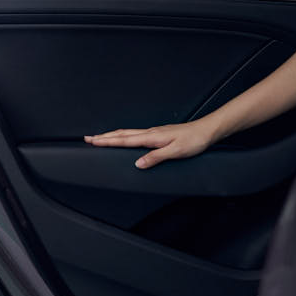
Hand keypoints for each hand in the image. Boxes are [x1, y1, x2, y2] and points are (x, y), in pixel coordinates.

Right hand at [84, 119, 218, 168]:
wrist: (206, 130)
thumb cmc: (194, 141)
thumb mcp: (175, 152)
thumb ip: (156, 157)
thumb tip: (137, 164)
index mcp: (151, 137)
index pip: (124, 140)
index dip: (107, 141)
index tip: (92, 141)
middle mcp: (150, 132)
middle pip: (121, 134)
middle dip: (104, 137)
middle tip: (88, 138)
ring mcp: (154, 132)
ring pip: (127, 133)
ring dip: (112, 135)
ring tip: (100, 137)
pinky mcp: (158, 134)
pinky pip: (135, 134)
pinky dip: (123, 135)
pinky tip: (124, 138)